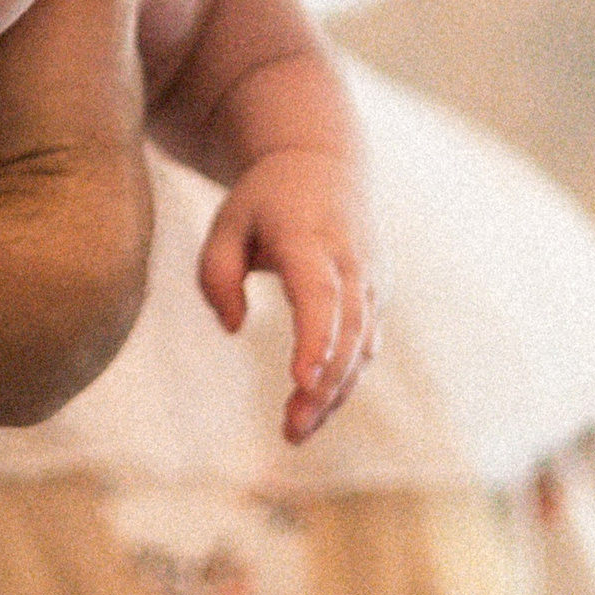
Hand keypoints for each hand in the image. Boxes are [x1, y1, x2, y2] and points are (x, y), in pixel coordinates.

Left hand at [199, 147, 376, 442]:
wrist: (323, 162)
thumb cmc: (264, 200)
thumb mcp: (227, 221)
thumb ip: (216, 273)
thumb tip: (234, 327)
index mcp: (311, 236)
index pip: (319, 292)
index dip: (314, 338)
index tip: (299, 380)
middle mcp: (351, 260)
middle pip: (347, 329)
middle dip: (324, 383)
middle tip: (291, 429)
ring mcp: (371, 278)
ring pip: (362, 345)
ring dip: (334, 392)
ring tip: (294, 432)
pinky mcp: (377, 296)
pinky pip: (364, 345)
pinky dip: (342, 380)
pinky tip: (312, 410)